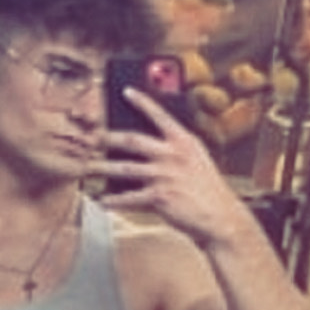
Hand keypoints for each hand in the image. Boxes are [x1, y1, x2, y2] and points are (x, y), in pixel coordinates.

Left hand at [99, 90, 250, 247]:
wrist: (222, 217)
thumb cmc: (209, 191)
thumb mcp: (198, 162)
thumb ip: (177, 151)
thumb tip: (150, 148)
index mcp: (184, 142)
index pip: (159, 115)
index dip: (142, 101)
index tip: (126, 91)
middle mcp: (172, 154)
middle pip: (132, 139)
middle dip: (108, 137)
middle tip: (92, 137)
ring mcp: (164, 175)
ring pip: (124, 167)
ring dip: (102, 168)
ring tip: (87, 168)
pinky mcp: (159, 197)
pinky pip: (130, 197)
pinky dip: (114, 200)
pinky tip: (103, 201)